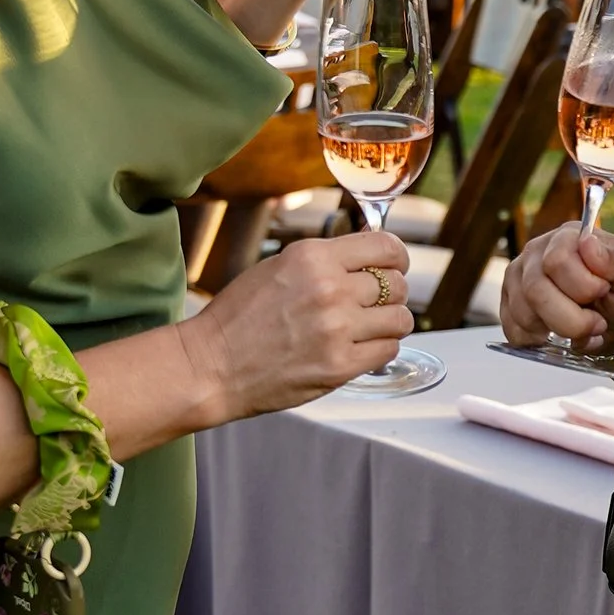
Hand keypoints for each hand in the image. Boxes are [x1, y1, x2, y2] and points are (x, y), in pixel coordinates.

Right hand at [181, 229, 414, 418]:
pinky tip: (361, 347)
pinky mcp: (340, 366)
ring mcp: (337, 329)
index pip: (386, 248)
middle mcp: (330, 288)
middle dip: (391, 294)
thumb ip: (326, 260)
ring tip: (371, 328)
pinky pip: (388, 350)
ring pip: (400, 319)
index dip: (397, 258)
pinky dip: (381, 348)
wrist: (213, 365)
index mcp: (313, 257)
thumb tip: (371, 250)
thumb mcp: (279, 267)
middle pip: (397, 284)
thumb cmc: (239, 317)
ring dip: (391, 323)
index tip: (395, 266)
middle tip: (374, 304)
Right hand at [502, 221, 613, 356]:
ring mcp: (519, 278)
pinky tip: (560, 338)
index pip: (557, 261)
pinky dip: (540, 342)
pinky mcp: (510, 305)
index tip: (604, 292)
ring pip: (523, 313)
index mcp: (569, 236)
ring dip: (559, 331)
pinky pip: (512, 329)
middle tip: (597, 323)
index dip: (583, 287)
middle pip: (535, 289)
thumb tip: (588, 243)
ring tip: (582, 330)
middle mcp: (537, 253)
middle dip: (572, 319)